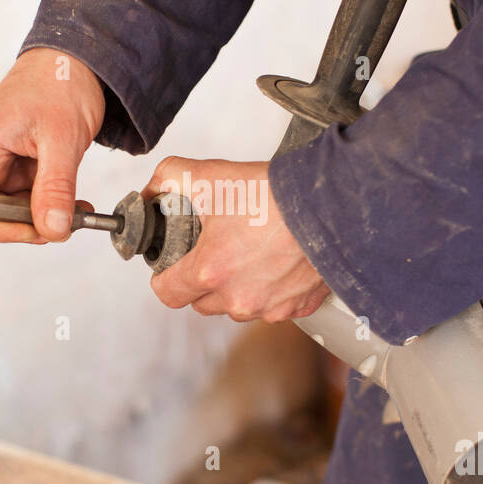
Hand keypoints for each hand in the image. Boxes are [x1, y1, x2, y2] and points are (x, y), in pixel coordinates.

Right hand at [0, 48, 105, 242]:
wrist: (76, 57)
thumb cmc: (61, 83)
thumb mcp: (62, 140)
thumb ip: (54, 189)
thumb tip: (52, 229)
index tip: (37, 232)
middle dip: (27, 223)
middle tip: (64, 225)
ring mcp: (0, 154)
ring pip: (12, 202)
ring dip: (42, 212)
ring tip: (76, 211)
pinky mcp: (18, 155)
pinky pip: (26, 190)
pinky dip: (49, 199)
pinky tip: (73, 199)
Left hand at [143, 157, 329, 322]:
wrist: (331, 204)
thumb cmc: (274, 194)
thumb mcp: (210, 176)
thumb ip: (169, 178)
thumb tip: (152, 189)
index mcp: (210, 272)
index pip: (167, 294)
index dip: (165, 278)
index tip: (172, 265)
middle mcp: (238, 299)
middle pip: (202, 303)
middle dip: (203, 281)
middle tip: (216, 250)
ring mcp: (270, 307)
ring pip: (238, 307)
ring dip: (237, 288)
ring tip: (250, 253)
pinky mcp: (299, 308)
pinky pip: (274, 307)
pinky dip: (271, 290)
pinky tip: (278, 262)